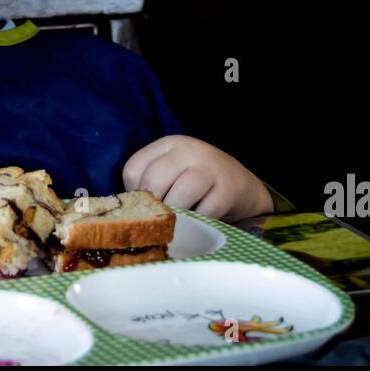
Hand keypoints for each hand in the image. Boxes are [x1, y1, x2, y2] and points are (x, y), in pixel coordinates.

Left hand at [122, 135, 272, 221]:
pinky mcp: (228, 188)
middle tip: (158, 220)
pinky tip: (196, 225)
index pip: (134, 168)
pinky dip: (196, 224)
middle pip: (154, 180)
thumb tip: (128, 213)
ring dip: (174, 217)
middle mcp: (189, 150)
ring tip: (175, 225)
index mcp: (169, 144)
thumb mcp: (172, 173)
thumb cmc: (197, 184)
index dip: (133, 194)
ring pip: (179, 195)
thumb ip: (150, 184)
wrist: (241, 186)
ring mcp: (210, 167)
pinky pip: (204, 212)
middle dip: (152, 206)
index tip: (143, 207)